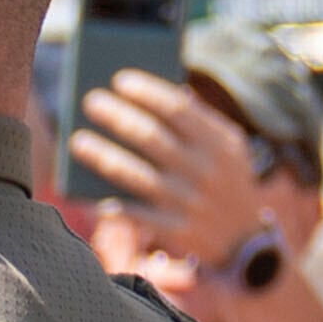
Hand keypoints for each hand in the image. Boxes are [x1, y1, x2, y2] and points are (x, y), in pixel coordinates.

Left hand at [70, 72, 265, 282]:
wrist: (245, 242)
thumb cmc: (224, 181)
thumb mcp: (228, 148)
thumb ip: (200, 120)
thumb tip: (160, 91)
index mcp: (220, 143)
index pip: (180, 109)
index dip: (148, 92)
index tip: (119, 80)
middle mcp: (207, 171)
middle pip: (153, 137)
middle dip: (119, 116)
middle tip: (91, 101)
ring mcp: (191, 202)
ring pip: (139, 176)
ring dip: (104, 156)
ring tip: (78, 141)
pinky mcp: (178, 231)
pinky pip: (139, 216)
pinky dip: (115, 205)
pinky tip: (91, 195)